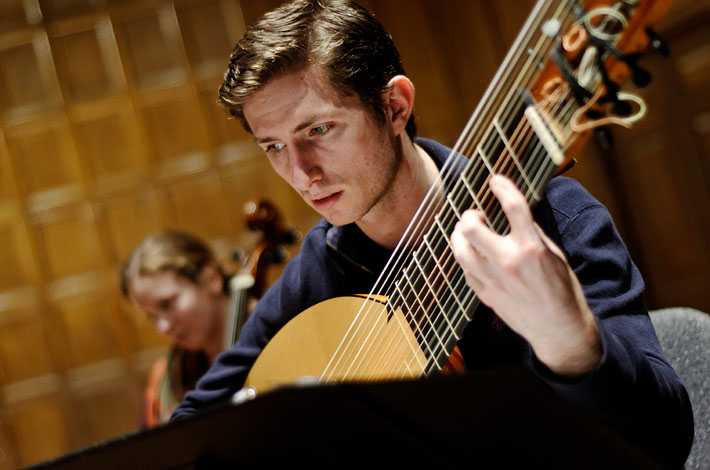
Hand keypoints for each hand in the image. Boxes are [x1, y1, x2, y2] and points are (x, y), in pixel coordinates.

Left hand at [450, 175, 601, 375]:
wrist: (559, 330)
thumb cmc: (563, 291)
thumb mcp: (555, 255)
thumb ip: (532, 232)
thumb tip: (514, 212)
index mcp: (531, 248)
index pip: (512, 206)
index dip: (502, 186)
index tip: (496, 180)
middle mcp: (508, 262)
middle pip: (471, 226)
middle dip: (470, 214)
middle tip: (477, 214)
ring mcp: (492, 280)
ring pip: (459, 248)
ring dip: (460, 235)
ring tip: (469, 231)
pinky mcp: (484, 294)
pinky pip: (464, 269)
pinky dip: (466, 256)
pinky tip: (473, 254)